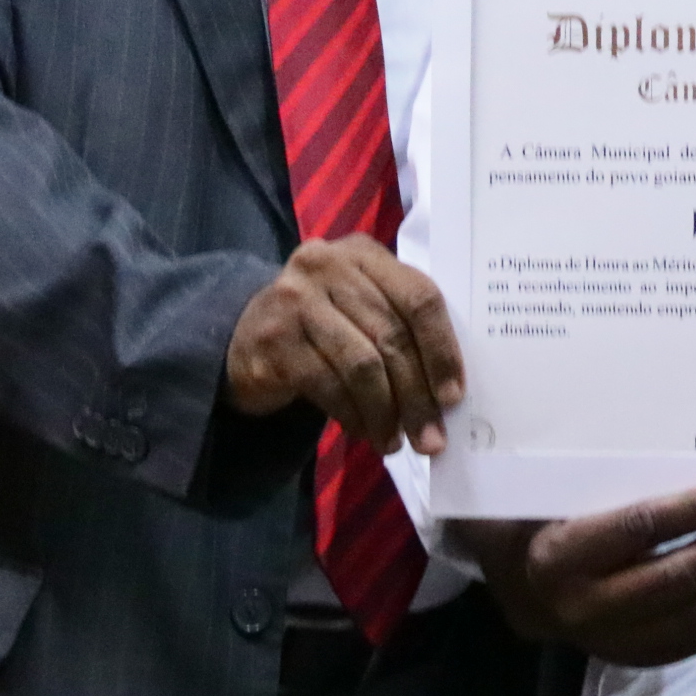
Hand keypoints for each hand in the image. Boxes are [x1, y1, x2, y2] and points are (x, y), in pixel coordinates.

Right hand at [223, 235, 463, 455]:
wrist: (243, 335)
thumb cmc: (323, 324)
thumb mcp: (362, 307)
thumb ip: (401, 327)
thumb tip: (446, 392)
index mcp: (364, 253)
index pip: (419, 297)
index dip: (442, 349)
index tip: (453, 395)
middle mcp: (328, 265)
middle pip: (392, 335)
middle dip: (417, 395)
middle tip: (431, 438)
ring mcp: (296, 299)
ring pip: (363, 365)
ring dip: (385, 413)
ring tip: (395, 442)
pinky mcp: (275, 339)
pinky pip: (328, 385)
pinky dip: (352, 415)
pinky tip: (364, 433)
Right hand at [458, 487, 695, 665]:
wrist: (516, 582)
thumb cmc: (538, 516)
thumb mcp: (551, 489)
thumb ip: (598, 471)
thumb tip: (674, 432)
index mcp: (558, 558)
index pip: (636, 531)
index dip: (691, 512)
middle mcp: (581, 608)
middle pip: (673, 582)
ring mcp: (608, 640)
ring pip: (692, 619)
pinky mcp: (631, 657)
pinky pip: (694, 640)